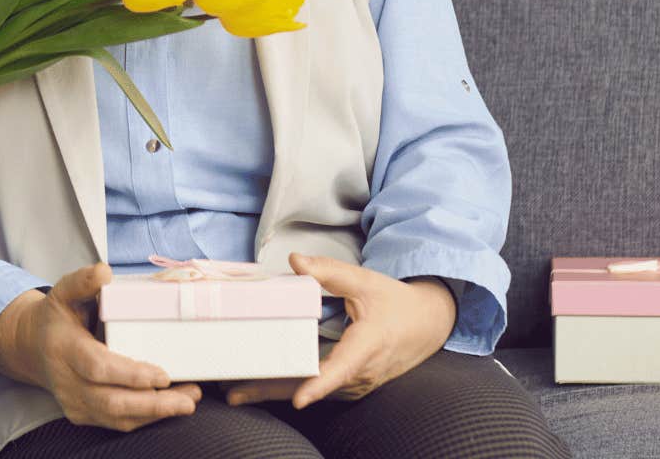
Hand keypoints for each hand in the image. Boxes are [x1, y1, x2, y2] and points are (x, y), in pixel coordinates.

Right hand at [0, 263, 200, 431]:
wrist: (32, 347)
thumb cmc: (56, 318)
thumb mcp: (64, 293)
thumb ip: (83, 281)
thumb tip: (104, 272)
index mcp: (63, 348)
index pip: (97, 367)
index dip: (131, 374)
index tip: (163, 374)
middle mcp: (66, 381)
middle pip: (111, 401)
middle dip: (153, 403)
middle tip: (189, 398)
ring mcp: (73, 402)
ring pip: (117, 417)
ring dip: (155, 413)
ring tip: (187, 402)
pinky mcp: (82, 414)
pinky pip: (117, 422)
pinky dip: (145, 417)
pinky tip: (169, 407)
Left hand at [226, 253, 454, 408]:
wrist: (427, 325)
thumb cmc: (395, 302)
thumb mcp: (365, 281)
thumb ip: (329, 271)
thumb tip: (294, 261)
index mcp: (368, 345)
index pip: (343, 369)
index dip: (320, 384)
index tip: (299, 398)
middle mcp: (362, 372)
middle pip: (314, 387)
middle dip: (273, 391)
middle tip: (232, 392)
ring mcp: (356, 384)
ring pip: (312, 392)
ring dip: (274, 393)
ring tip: (234, 392)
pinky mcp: (350, 386)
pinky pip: (317, 391)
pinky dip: (287, 389)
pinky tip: (257, 388)